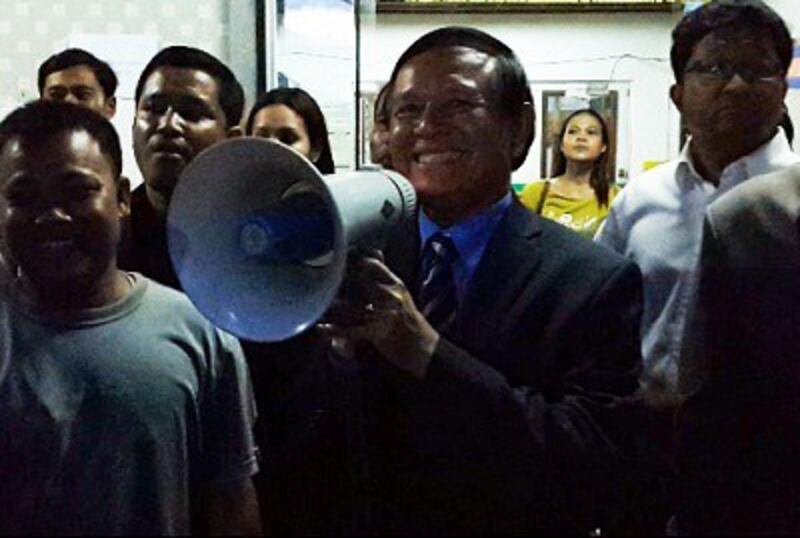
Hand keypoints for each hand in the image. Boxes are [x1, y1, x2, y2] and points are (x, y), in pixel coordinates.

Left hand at [320, 252, 438, 378]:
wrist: (425, 350)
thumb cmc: (410, 322)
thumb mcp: (402, 294)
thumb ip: (385, 276)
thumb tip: (374, 252)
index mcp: (396, 284)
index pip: (370, 264)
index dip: (350, 261)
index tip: (334, 259)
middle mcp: (390, 296)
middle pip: (356, 283)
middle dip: (336, 283)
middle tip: (318, 282)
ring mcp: (383, 314)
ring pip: (349, 307)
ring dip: (329, 308)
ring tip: (314, 306)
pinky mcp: (377, 333)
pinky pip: (350, 330)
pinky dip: (334, 331)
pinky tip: (320, 329)